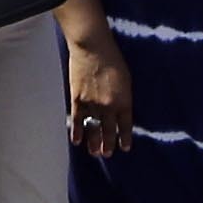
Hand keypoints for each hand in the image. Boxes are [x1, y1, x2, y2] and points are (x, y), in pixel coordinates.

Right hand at [65, 24, 135, 156]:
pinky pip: (77, 120)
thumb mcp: (126, 79)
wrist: (92, 47)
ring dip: (93, 142)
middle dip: (108, 144)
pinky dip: (77, 132)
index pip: (125, 125)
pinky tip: (77, 141)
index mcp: (124, 101)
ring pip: (93, 129)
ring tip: (94, 152)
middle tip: (107, 154)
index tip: (124, 148)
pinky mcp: (77, 99)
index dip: (125, 137)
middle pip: (109, 130)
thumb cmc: (112, 59)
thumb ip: (123, 97)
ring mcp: (92, 104)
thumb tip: (120, 110)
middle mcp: (109, 107)